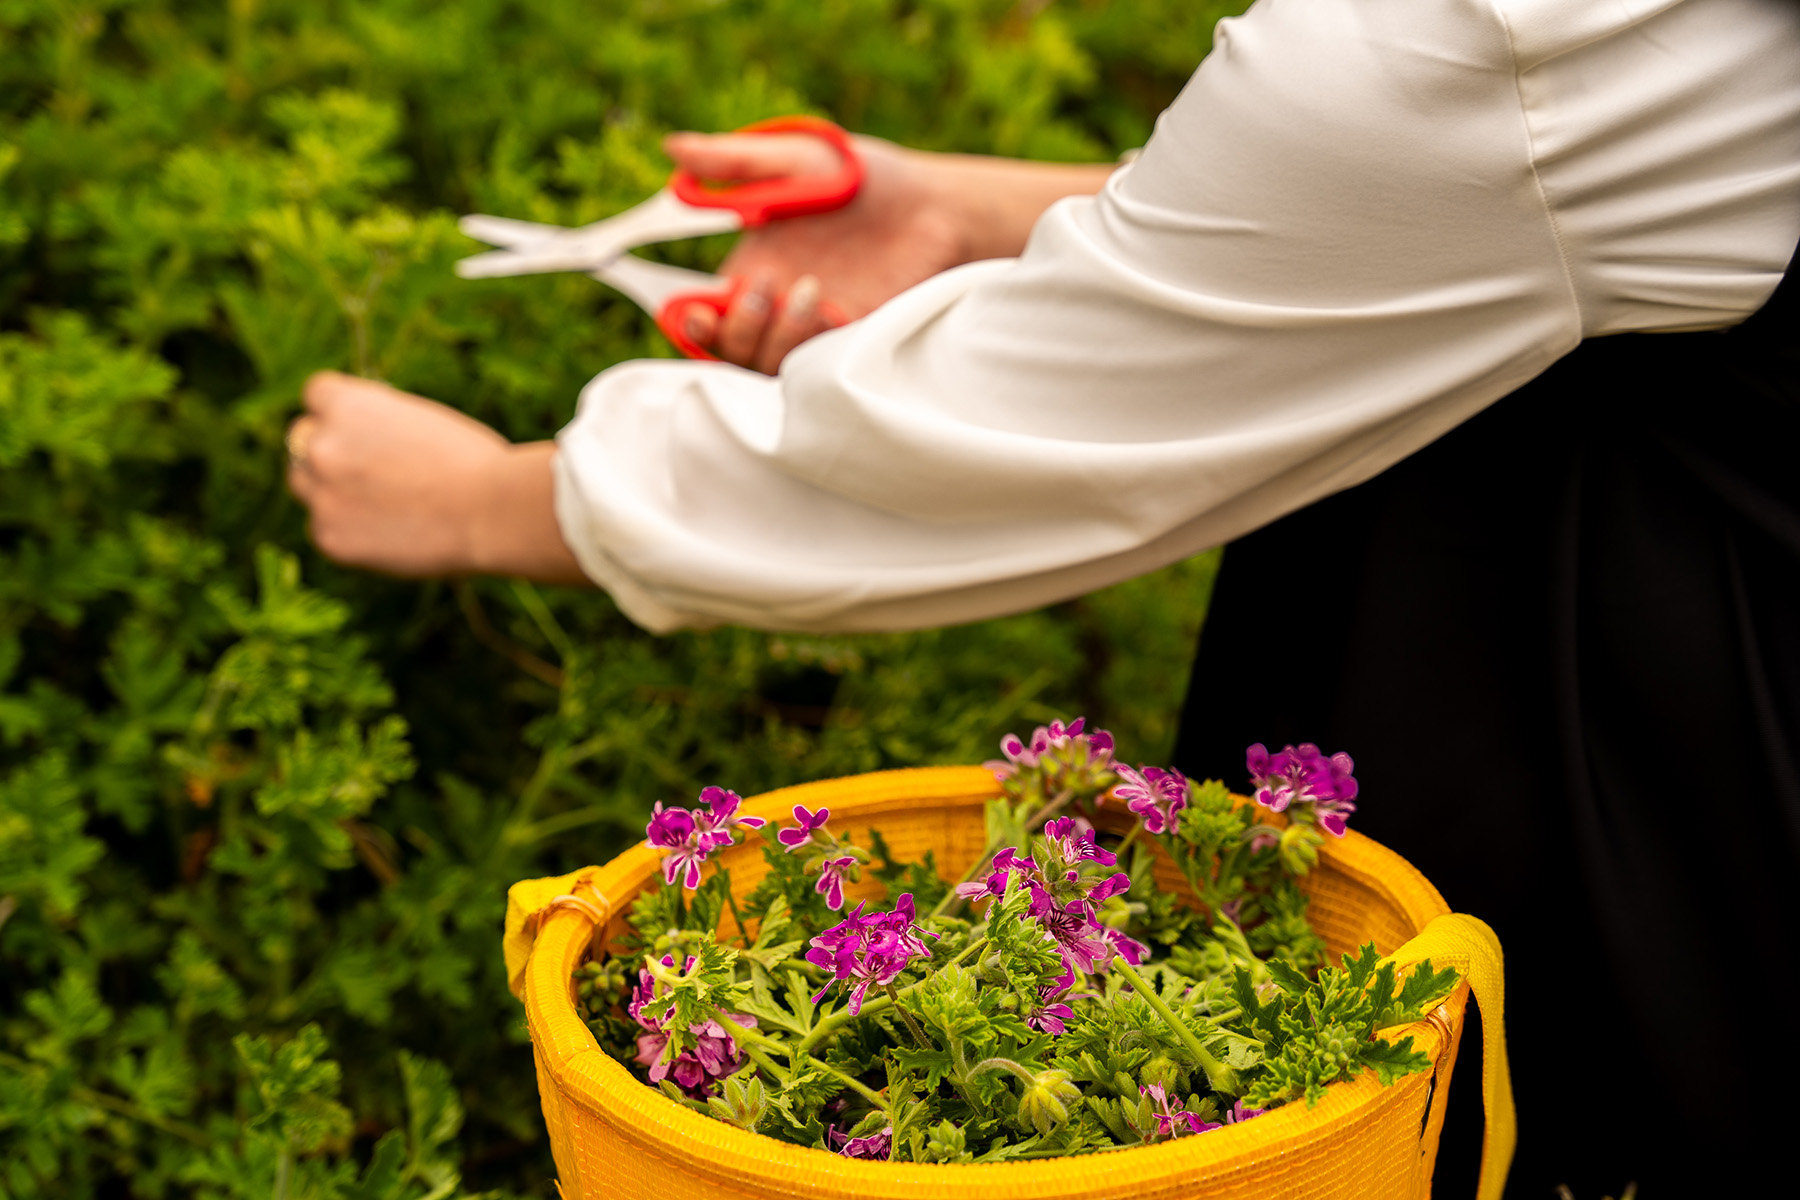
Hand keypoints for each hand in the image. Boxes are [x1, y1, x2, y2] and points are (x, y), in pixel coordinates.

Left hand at [286, 371, 584, 581]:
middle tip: (366, 469)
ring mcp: (321, 494)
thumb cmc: (476, 463)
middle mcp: (322, 445)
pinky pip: (323, 528)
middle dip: (327, 450)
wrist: (491, 513)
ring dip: (330, 490)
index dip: (339, 410)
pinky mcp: (329, 538)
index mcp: (348, 405)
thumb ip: (377, 426)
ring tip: (382, 503)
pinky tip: (390, 532)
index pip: (317, 393)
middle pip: (300, 439)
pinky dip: (348, 530)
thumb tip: (358, 439)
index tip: (359, 426)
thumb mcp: (422, 421)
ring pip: (304, 485)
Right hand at [662, 130, 967, 372]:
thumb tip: (672, 148)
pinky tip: (833, 308)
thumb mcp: (796, 160)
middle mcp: (777, 309)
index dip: (692, 324)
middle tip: (764, 285)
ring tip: (809, 290)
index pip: (704, 316)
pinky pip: (818, 369)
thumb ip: (736, 162)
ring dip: (778, 338)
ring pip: (770, 367)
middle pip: (731, 352)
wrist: (933, 205)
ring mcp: (814, 331)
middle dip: (736, 330)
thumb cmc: (862, 178)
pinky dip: (815, 344)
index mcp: (752, 270)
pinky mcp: (851, 344)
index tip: (697, 313)